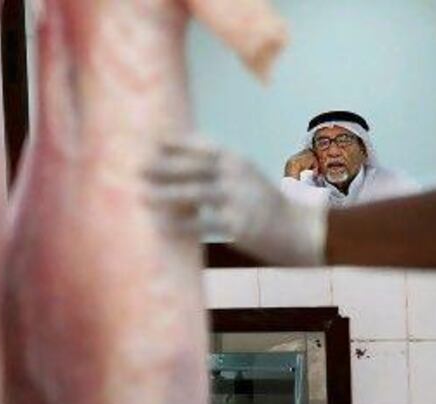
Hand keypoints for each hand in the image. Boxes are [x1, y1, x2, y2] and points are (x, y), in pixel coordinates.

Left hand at [144, 138, 327, 265]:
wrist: (298, 230)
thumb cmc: (264, 203)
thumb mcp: (246, 175)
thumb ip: (219, 168)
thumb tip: (180, 165)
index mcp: (237, 160)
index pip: (202, 146)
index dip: (176, 143)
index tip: (152, 140)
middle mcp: (236, 175)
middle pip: (193, 168)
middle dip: (163, 167)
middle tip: (137, 168)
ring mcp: (237, 199)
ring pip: (194, 194)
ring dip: (165, 195)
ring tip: (142, 196)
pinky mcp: (237, 225)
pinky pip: (202, 223)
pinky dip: (179, 225)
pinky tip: (161, 226)